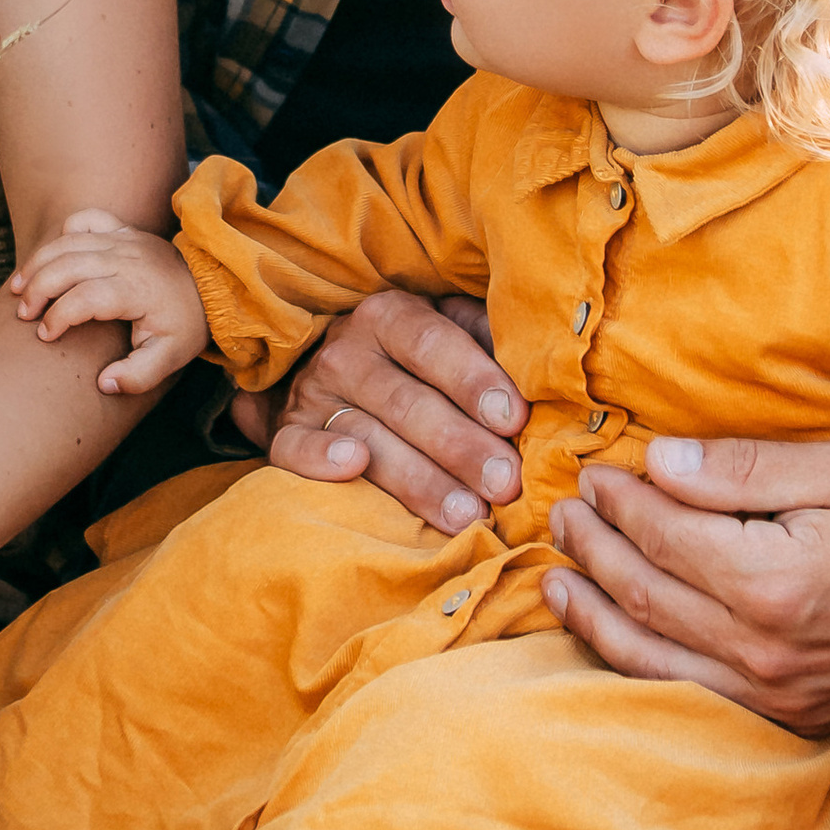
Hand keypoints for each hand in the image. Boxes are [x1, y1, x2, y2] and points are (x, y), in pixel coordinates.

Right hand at [10, 209, 209, 397]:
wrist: (211, 287)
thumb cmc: (184, 324)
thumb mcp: (170, 358)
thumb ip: (138, 376)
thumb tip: (104, 383)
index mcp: (136, 289)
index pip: (85, 297)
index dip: (59, 316)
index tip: (46, 336)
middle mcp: (126, 258)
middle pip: (67, 264)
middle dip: (37, 289)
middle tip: (24, 315)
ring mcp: (123, 239)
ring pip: (67, 241)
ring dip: (37, 263)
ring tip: (18, 289)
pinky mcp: (122, 230)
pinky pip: (84, 219)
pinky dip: (62, 234)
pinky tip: (50, 257)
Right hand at [233, 293, 527, 531]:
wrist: (331, 373)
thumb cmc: (415, 360)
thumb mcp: (450, 332)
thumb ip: (489, 343)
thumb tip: (543, 370)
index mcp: (390, 315)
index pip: (433, 342)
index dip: (474, 380)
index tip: (515, 419)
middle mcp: (347, 350)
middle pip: (407, 401)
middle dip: (460, 446)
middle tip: (505, 484)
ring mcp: (312, 394)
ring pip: (366, 436)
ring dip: (417, 478)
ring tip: (465, 514)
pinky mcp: (286, 434)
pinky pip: (294, 449)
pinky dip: (319, 458)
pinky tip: (352, 468)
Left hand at [545, 437, 829, 737]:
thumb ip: (745, 470)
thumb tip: (658, 463)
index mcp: (771, 582)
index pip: (665, 535)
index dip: (621, 501)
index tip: (596, 474)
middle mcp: (760, 649)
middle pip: (644, 593)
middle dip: (595, 548)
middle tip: (565, 513)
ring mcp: (769, 694)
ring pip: (647, 654)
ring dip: (592, 613)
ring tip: (557, 577)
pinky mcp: (782, 717)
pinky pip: (683, 691)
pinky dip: (631, 663)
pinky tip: (606, 636)